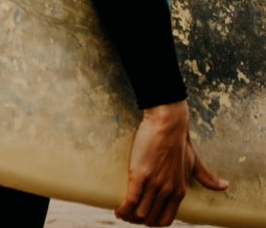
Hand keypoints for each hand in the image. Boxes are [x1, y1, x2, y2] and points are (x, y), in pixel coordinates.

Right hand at [115, 100, 228, 225]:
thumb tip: (225, 185)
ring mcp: (154, 184)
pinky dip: (123, 208)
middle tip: (127, 214)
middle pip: (149, 218)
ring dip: (128, 216)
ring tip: (120, 212)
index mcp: (179, 191)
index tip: (142, 216)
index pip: (164, 219)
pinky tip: (117, 209)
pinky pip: (130, 200)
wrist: (168, 124)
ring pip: (140, 212)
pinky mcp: (140, 174)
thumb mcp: (194, 163)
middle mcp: (168, 191)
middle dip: (137, 220)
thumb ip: (207, 177)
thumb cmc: (179, 141)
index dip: (151, 221)